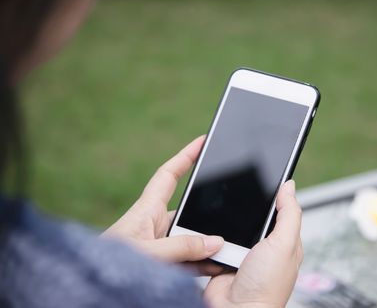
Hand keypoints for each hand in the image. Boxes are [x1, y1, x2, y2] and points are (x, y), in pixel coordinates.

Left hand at [103, 136, 224, 266]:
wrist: (91, 292)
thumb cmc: (106, 266)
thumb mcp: (147, 253)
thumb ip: (181, 248)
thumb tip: (215, 242)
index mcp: (146, 210)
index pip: (169, 175)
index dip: (186, 156)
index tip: (203, 141)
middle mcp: (154, 224)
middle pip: (188, 212)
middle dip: (207, 216)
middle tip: (229, 223)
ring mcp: (158, 245)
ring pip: (190, 240)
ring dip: (207, 247)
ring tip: (225, 254)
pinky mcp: (162, 264)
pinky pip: (188, 259)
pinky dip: (202, 263)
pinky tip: (216, 266)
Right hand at [204, 180, 302, 307]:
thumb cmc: (266, 287)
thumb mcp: (284, 244)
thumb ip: (289, 214)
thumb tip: (289, 186)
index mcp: (284, 241)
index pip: (281, 208)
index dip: (275, 193)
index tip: (265, 174)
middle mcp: (264, 246)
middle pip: (254, 214)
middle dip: (246, 207)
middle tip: (239, 196)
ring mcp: (243, 252)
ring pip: (233, 224)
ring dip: (227, 223)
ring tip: (225, 220)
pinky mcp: (224, 257)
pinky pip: (216, 238)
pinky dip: (213, 236)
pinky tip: (214, 233)